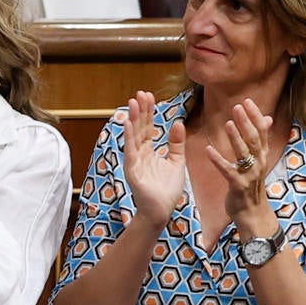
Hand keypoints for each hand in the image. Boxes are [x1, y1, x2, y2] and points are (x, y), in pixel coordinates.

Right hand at [122, 91, 185, 223]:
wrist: (161, 210)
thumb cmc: (167, 189)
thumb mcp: (176, 161)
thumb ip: (176, 143)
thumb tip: (177, 123)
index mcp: (149, 151)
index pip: (148, 127)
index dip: (149, 112)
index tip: (150, 96)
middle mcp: (139, 153)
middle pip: (140, 127)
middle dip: (141, 110)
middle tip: (141, 93)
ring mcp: (134, 160)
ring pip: (133, 135)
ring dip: (133, 118)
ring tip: (134, 102)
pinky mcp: (132, 169)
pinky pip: (130, 150)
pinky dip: (128, 136)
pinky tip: (128, 124)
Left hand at [205, 97, 277, 240]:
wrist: (253, 214)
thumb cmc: (252, 185)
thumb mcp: (258, 161)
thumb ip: (260, 140)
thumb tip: (268, 118)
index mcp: (262, 156)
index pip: (262, 132)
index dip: (255, 116)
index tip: (247, 100)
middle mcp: (259, 163)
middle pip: (254, 139)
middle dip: (246, 122)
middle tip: (237, 106)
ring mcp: (250, 175)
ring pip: (244, 153)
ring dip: (236, 138)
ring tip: (228, 123)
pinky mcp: (238, 186)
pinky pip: (228, 171)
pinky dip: (218, 160)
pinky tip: (208, 150)